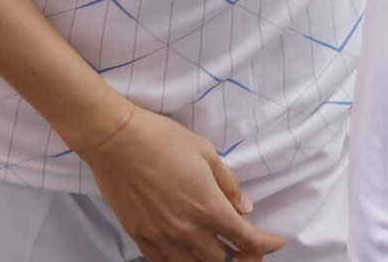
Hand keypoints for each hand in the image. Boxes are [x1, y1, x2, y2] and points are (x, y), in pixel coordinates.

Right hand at [80, 103, 284, 260]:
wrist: (113, 137)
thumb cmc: (159, 138)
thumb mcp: (205, 152)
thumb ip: (228, 185)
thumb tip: (243, 207)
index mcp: (210, 209)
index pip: (248, 240)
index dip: (267, 245)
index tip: (274, 242)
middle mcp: (188, 230)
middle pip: (224, 260)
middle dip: (243, 257)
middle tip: (246, 249)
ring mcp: (162, 235)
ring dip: (212, 261)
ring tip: (218, 253)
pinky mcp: (139, 234)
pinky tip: (185, 255)